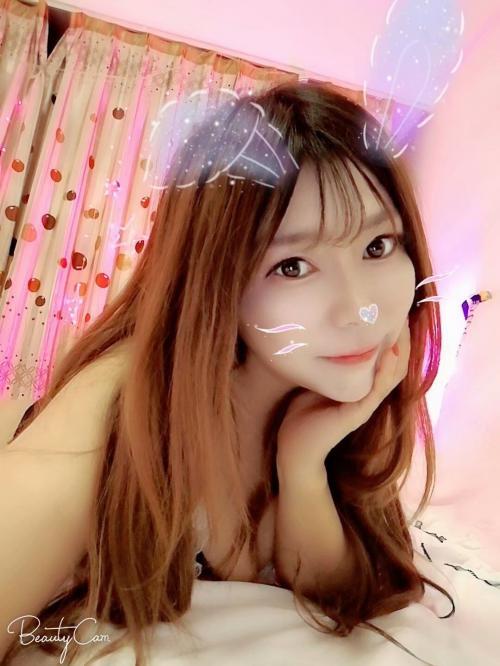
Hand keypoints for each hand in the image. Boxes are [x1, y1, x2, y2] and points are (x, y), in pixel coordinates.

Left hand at [276, 318, 410, 478]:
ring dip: (400, 350)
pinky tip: (388, 353)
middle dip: (404, 337)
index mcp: (364, 386)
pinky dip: (385, 371)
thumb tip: (324, 333)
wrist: (294, 449)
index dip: (396, 334)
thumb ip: (328, 362)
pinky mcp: (356, 415)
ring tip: (403, 325)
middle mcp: (370, 395)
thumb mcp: (319, 380)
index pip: (390, 357)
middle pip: (399, 363)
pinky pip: (376, 390)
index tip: (395, 308)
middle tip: (404, 310)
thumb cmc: (303, 414)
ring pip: (393, 375)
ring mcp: (365, 405)